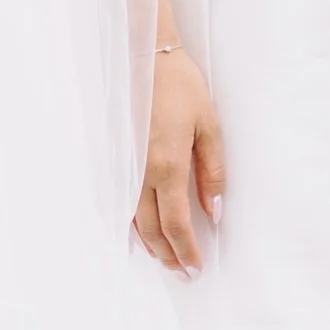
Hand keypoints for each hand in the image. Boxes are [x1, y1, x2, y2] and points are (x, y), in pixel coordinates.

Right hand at [134, 46, 223, 274]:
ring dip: (151, 244)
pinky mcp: (114, 160)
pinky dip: (132, 224)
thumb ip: (212, 170)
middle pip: (153, 231)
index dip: (186, 251)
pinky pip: (120, 203)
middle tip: (183, 272)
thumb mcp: (209, 124)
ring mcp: (124, 168)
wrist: (143, 57)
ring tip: (166, 256)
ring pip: (134, 222)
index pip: (177, 225)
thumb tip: (214, 210)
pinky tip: (141, 230)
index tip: (196, 269)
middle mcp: (141, 175)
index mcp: (168, 167)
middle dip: (169, 256)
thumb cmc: (180, 86)